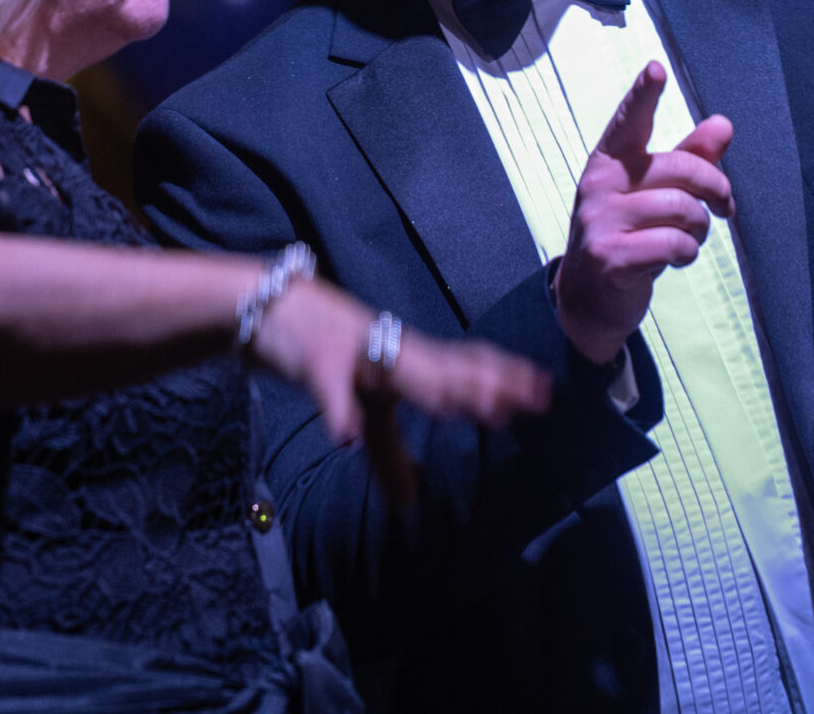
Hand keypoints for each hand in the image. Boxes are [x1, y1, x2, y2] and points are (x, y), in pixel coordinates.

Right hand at [250, 277, 550, 504]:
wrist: (268, 305)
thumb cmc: (324, 352)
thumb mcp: (361, 409)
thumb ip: (388, 457)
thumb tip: (410, 507)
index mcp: (408, 362)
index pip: (465, 368)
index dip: (503, 378)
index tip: (545, 391)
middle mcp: (392, 352)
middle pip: (446, 368)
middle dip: (485, 383)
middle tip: (529, 398)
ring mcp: (356, 352)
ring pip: (399, 369)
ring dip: (430, 386)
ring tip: (463, 408)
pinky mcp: (315, 361)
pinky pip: (329, 387)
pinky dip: (338, 409)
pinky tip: (346, 437)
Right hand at [555, 61, 733, 364]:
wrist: (588, 299)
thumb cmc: (628, 235)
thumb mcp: (654, 194)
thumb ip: (689, 158)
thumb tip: (724, 125)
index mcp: (610, 161)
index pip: (629, 120)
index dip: (643, 95)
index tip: (656, 68)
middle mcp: (600, 184)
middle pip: (682, 169)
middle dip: (716, 188)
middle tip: (724, 207)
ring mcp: (601, 220)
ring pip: (683, 209)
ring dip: (700, 229)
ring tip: (690, 239)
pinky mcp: (610, 256)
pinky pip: (674, 243)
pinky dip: (688, 252)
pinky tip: (677, 258)